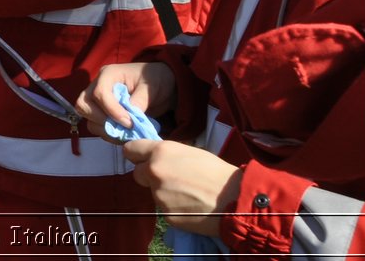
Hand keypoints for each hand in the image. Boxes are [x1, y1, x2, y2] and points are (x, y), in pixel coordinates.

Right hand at [74, 61, 176, 140]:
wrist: (160, 86)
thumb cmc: (155, 80)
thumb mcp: (152, 86)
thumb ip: (141, 99)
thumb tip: (130, 114)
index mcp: (109, 74)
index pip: (99, 93)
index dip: (111, 110)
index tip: (129, 122)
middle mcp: (98, 86)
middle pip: (84, 105)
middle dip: (102, 120)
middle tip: (123, 129)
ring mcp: (98, 101)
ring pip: (88, 118)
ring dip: (105, 130)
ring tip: (125, 134)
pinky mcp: (102, 113)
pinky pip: (97, 127)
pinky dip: (109, 134)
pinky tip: (124, 135)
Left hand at [124, 139, 239, 237]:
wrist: (235, 199)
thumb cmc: (217, 172)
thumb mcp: (190, 152)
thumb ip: (168, 155)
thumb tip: (157, 158)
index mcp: (160, 152)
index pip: (130, 150)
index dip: (136, 155)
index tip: (141, 159)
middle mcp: (154, 171)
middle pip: (137, 174)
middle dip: (149, 176)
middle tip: (170, 179)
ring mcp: (158, 195)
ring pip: (154, 192)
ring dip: (164, 192)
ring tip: (189, 194)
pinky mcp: (166, 215)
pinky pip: (165, 209)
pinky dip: (175, 208)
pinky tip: (192, 206)